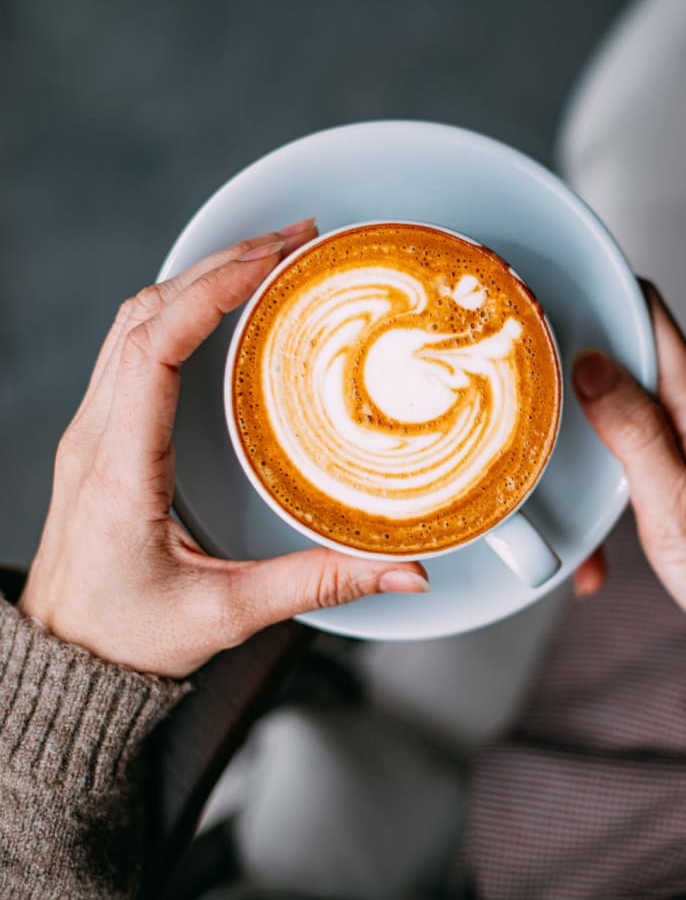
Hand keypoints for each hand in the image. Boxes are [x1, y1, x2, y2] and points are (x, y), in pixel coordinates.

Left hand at [18, 219, 427, 677]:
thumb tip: (404, 571)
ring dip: (197, 278)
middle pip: (145, 314)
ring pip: (133, 321)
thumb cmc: (128, 638)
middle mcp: (96, 435)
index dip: (210, 292)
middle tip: (293, 241)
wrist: (67, 659)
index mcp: (119, 469)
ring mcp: (93, 429)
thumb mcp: (228, 613)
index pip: (153, 348)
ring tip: (266, 257)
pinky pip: (132, 346)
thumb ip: (319, 583)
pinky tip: (222, 305)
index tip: (269, 261)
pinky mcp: (103, 434)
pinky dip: (178, 308)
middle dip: (220, 264)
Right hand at [571, 283, 685, 683]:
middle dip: (579, 383)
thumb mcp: (674, 510)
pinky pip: (646, 430)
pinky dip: (617, 461)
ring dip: (594, 435)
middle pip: (631, 354)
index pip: (649, 315)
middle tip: (540, 419)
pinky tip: (608, 506)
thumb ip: (633, 432)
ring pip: (631, 398)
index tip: (544, 310)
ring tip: (581, 495)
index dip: (596, 299)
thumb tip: (592, 364)